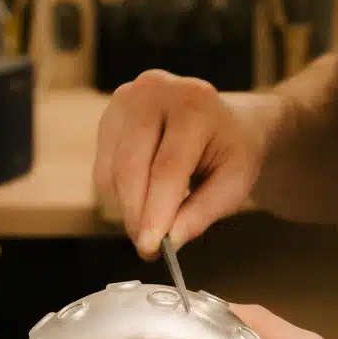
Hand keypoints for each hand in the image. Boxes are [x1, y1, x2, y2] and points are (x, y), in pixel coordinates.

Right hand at [93, 70, 266, 258]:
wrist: (227, 121)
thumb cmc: (232, 150)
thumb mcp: (234, 182)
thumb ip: (203, 212)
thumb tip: (171, 240)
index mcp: (195, 104)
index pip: (168, 166)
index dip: (156, 210)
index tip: (151, 246)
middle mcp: (156, 91)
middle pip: (131, 165)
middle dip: (136, 215)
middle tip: (148, 247)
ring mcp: (127, 99)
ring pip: (112, 170)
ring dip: (128, 207)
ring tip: (153, 223)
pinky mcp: (111, 114)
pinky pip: (103, 167)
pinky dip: (120, 193)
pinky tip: (145, 197)